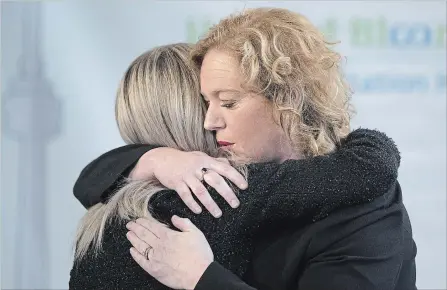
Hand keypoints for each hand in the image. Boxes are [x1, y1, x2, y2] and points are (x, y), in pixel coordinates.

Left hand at [126, 216, 212, 289]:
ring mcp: (155, 258)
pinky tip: (132, 250)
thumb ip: (184, 223)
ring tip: (128, 234)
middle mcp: (159, 246)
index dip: (144, 222)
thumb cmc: (199, 255)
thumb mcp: (196, 233)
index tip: (138, 219)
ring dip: (133, 239)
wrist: (199, 275)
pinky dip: (135, 255)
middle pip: (144, 234)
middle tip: (129, 224)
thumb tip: (174, 217)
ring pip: (141, 246)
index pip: (152, 227)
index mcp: (169, 236)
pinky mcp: (154, 270)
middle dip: (136, 228)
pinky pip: (141, 261)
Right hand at [130, 147, 247, 217]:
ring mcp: (186, 175)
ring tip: (218, 213)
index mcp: (205, 160)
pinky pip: (185, 195)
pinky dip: (192, 204)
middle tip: (235, 204)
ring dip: (210, 204)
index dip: (235, 176)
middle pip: (215, 181)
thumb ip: (214, 161)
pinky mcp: (176, 183)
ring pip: (201, 191)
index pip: (224, 168)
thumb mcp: (200, 156)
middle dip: (226, 193)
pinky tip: (199, 211)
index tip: (244, 186)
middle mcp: (197, 167)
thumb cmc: (185, 159)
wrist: (162, 159)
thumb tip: (228, 164)